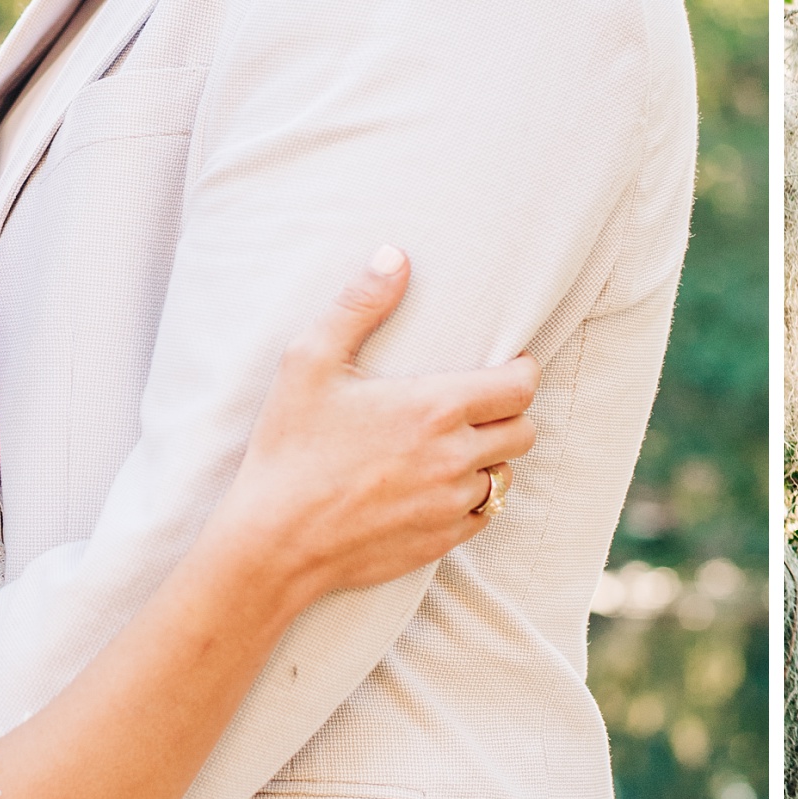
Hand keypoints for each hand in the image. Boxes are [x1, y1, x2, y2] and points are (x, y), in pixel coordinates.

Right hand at [218, 247, 540, 604]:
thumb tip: (394, 256)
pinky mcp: (440, 541)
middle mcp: (454, 457)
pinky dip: (470, 499)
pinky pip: (481, 515)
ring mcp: (450, 504)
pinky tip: (436, 487)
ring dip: (489, 458)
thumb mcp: (309, 363)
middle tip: (479, 406)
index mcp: (434, 408)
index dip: (522, 371)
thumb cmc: (288, 450)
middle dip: (510, 414)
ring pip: (504, 475)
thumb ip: (358, 306)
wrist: (273, 543)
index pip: (521, 386)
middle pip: (524, 430)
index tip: (506, 366)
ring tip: (454, 446)